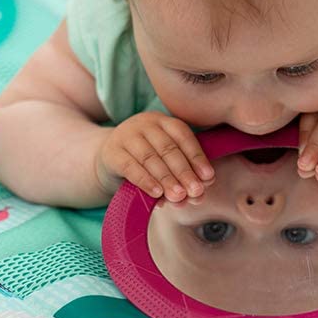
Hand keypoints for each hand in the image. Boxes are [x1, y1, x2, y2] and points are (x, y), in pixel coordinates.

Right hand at [96, 112, 214, 201]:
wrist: (109, 159)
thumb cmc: (146, 161)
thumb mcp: (164, 160)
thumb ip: (182, 173)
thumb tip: (199, 193)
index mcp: (164, 121)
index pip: (183, 136)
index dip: (197, 157)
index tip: (208, 177)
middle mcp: (145, 123)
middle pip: (168, 148)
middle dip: (184, 172)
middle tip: (196, 191)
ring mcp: (126, 135)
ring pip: (150, 158)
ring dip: (167, 179)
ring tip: (179, 196)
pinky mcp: (111, 152)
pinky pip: (130, 167)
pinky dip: (145, 181)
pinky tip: (157, 193)